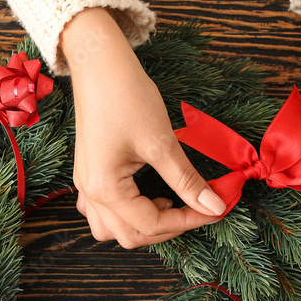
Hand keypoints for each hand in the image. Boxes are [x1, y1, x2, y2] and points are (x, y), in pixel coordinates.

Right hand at [60, 8, 225, 248]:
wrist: (99, 64)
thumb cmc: (127, 97)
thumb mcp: (162, 143)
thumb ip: (186, 180)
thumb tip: (213, 205)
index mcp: (105, 189)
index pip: (151, 224)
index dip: (187, 221)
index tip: (215, 210)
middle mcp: (90, 193)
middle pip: (130, 236)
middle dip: (167, 228)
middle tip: (196, 209)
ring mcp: (85, 185)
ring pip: (110, 229)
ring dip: (141, 227)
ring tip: (167, 204)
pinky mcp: (89, 173)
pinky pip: (101, 211)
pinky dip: (124, 214)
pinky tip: (144, 196)